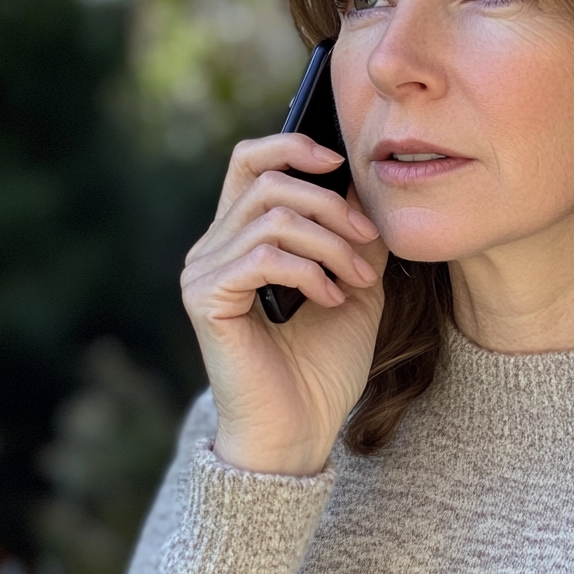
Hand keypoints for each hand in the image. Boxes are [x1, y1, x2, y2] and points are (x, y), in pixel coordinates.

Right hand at [180, 133, 388, 475]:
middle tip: (368, 242)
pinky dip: (310, 271)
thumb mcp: (354, 282)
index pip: (250, 161)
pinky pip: (264, 256)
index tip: (340, 162)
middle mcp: (214, 247)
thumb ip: (354, 235)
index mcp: (242, 236)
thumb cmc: (324, 361)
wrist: (302, 428)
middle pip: (269, 181)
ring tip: (358, 280)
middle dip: (331, 205)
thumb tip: (364, 186)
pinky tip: (333, 298)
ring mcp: (204, 271)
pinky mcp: (206, 299)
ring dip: (330, 245)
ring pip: (274, 219)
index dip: (292, 145)